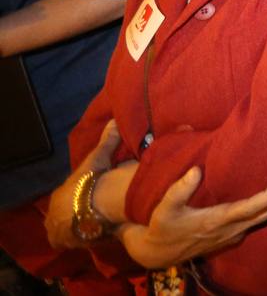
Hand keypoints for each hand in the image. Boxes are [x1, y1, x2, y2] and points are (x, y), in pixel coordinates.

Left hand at [45, 121, 121, 249]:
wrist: (86, 208)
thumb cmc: (89, 184)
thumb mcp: (98, 160)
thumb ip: (106, 142)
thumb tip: (114, 120)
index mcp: (61, 193)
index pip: (66, 195)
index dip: (78, 195)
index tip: (90, 197)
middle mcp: (55, 212)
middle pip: (64, 214)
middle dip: (75, 214)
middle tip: (93, 214)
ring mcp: (58, 228)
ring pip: (66, 229)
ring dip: (78, 228)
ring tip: (95, 227)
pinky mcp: (65, 242)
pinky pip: (70, 243)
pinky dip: (80, 240)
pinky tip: (93, 237)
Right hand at [118, 168, 266, 268]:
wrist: (159, 253)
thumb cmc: (163, 227)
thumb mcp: (164, 209)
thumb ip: (179, 190)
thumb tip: (196, 170)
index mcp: (216, 221)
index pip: (250, 208)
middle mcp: (230, 230)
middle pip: (265, 214)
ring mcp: (233, 235)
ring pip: (262, 219)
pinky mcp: (231, 237)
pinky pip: (254, 223)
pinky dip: (265, 211)